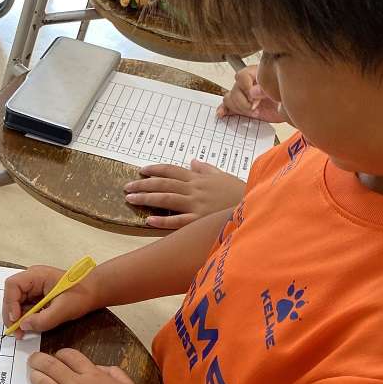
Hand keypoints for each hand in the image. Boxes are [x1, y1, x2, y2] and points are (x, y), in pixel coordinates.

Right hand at [2, 266, 99, 338]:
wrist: (94, 292)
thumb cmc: (81, 295)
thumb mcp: (63, 310)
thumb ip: (43, 320)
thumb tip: (23, 326)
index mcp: (37, 275)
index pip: (13, 285)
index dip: (10, 302)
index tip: (16, 319)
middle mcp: (32, 279)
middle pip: (12, 295)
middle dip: (11, 314)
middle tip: (15, 331)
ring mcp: (34, 287)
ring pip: (17, 302)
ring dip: (17, 318)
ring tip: (20, 333)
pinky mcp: (37, 296)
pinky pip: (26, 307)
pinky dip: (25, 318)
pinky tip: (27, 328)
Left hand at [29, 349, 155, 383]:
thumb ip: (112, 371)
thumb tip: (97, 368)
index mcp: (93, 375)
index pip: (69, 355)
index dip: (60, 353)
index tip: (58, 357)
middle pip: (49, 365)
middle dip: (38, 359)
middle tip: (34, 359)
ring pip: (41, 383)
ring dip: (35, 376)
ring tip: (33, 376)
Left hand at [124, 160, 245, 229]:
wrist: (256, 206)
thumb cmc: (239, 192)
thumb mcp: (223, 175)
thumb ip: (206, 169)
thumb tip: (193, 162)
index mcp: (199, 178)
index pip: (172, 171)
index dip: (155, 170)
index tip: (141, 171)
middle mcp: (195, 189)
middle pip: (164, 184)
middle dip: (143, 184)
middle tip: (127, 187)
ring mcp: (197, 205)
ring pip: (167, 200)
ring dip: (146, 199)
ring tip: (130, 199)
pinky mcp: (201, 221)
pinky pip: (179, 221)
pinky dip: (163, 221)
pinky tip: (148, 220)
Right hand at [216, 65, 287, 122]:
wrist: (291, 108)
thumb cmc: (287, 97)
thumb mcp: (280, 91)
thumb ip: (266, 89)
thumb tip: (252, 92)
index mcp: (256, 74)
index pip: (242, 76)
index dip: (246, 88)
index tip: (255, 98)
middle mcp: (247, 83)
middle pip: (234, 90)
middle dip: (244, 102)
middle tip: (256, 108)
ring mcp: (243, 95)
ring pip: (229, 98)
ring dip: (238, 109)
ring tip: (253, 113)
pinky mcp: (240, 107)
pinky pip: (226, 106)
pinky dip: (224, 110)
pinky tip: (223, 114)